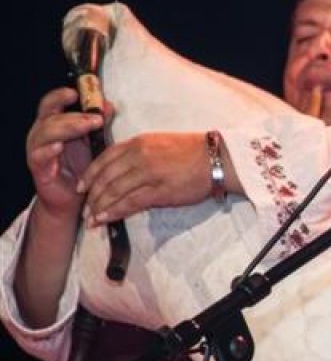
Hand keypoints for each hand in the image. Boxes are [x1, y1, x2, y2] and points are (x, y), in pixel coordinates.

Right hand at [25, 87, 102, 220]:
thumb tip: (109, 104)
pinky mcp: (38, 169)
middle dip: (74, 114)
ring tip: (86, 126)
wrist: (73, 198)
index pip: (52, 104)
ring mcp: (38, 151)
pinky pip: (40, 156)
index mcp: (53, 125)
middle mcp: (42, 135)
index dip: (61, 96)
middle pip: (50, 116)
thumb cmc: (81, 167)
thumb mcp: (92, 142)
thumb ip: (98, 123)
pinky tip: (59, 146)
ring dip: (66, 128)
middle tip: (96, 117)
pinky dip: (49, 150)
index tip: (77, 91)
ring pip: (45, 133)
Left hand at [78, 131, 210, 224]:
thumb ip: (139, 152)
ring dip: (99, 206)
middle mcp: (139, 156)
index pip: (104, 158)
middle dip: (91, 194)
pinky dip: (113, 211)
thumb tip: (123, 169)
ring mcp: (148, 174)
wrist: (218, 159)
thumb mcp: (160, 142)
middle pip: (105, 177)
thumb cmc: (193, 152)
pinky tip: (104, 219)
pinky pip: (130, 203)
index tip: (82, 186)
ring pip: (114, 191)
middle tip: (84, 207)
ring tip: (91, 218)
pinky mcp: (159, 191)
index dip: (89, 174)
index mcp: (138, 142)